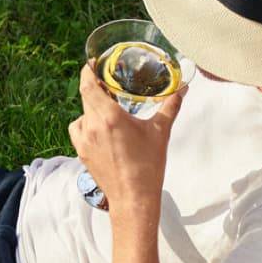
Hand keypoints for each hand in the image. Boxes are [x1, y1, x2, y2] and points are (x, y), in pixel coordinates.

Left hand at [70, 60, 185, 212]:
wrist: (133, 198)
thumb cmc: (147, 166)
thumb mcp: (160, 132)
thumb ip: (170, 106)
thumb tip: (182, 90)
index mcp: (109, 118)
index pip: (88, 85)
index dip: (88, 72)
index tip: (93, 64)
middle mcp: (92, 126)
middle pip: (86, 97)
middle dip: (95, 88)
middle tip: (108, 83)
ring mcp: (84, 141)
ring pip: (82, 114)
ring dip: (92, 108)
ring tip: (108, 110)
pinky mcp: (81, 153)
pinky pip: (79, 130)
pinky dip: (87, 124)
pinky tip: (101, 129)